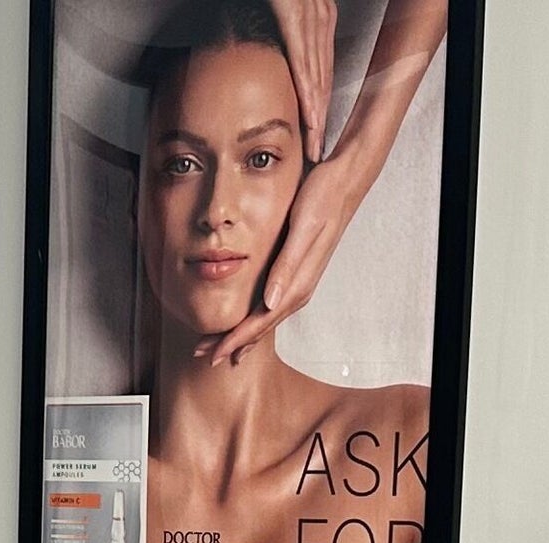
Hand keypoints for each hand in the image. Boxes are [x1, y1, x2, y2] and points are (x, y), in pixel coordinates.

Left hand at [196, 156, 370, 364]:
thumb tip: (269, 303)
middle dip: (232, 343)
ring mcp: (300, 282)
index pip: (260, 321)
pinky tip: (247, 323)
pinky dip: (255, 320)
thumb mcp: (302, 228)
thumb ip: (287, 266)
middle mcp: (299, 288)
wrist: (344, 181)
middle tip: (203, 355)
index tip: (213, 355)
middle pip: (260, 325)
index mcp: (297, 282)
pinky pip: (272, 306)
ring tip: (219, 346)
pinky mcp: (298, 273)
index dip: (235, 340)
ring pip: (266, 319)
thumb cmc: (322, 198)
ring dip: (242, 334)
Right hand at [273, 0, 340, 154]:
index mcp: (317, 16)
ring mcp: (309, 14)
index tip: (316, 132)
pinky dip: (307, 89)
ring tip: (314, 142)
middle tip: (317, 150)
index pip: (321, 68)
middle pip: (323, 77)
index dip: (319, 102)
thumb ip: (282, 31)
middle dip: (321, 117)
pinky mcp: (294, 13)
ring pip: (316, 73)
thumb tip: (271, 55)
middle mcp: (319, 16)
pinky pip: (302, 58)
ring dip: (316, 113)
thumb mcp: (279, 7)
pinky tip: (310, 112)